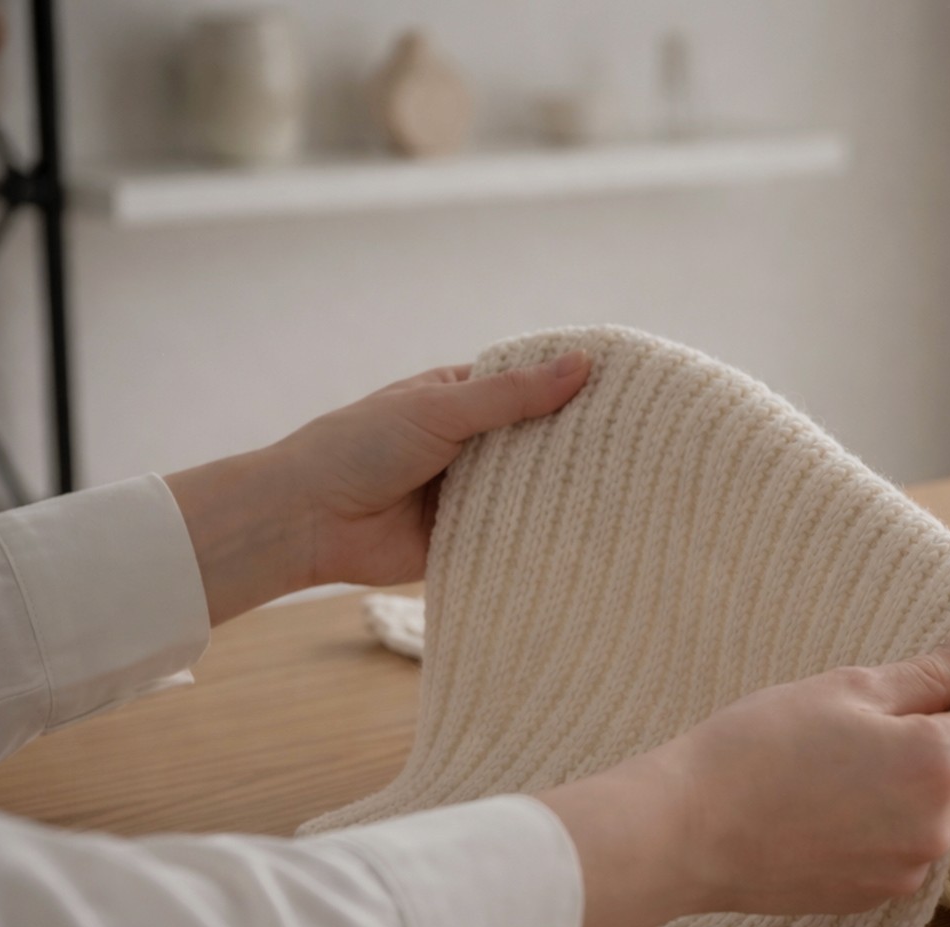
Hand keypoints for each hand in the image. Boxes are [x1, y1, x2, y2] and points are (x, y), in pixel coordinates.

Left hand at [164, 352, 590, 625]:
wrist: (308, 521)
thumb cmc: (359, 447)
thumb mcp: (440, 409)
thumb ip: (511, 395)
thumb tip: (583, 364)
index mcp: (461, 400)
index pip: (531, 388)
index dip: (574, 389)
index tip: (629, 391)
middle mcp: (472, 445)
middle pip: (539, 441)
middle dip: (579, 445)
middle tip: (641, 446)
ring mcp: (472, 494)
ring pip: (532, 490)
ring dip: (564, 492)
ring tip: (632, 488)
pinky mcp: (470, 540)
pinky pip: (516, 535)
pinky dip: (543, 535)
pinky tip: (591, 533)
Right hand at [537, 627, 949, 926]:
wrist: (688, 832)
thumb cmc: (760, 748)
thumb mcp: (849, 690)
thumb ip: (930, 674)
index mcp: (940, 763)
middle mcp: (940, 826)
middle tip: (935, 692)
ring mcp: (912, 868)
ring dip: (944, 773)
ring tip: (882, 742)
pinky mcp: (880, 894)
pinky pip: (921, 843)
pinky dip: (910, 812)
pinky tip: (858, 790)